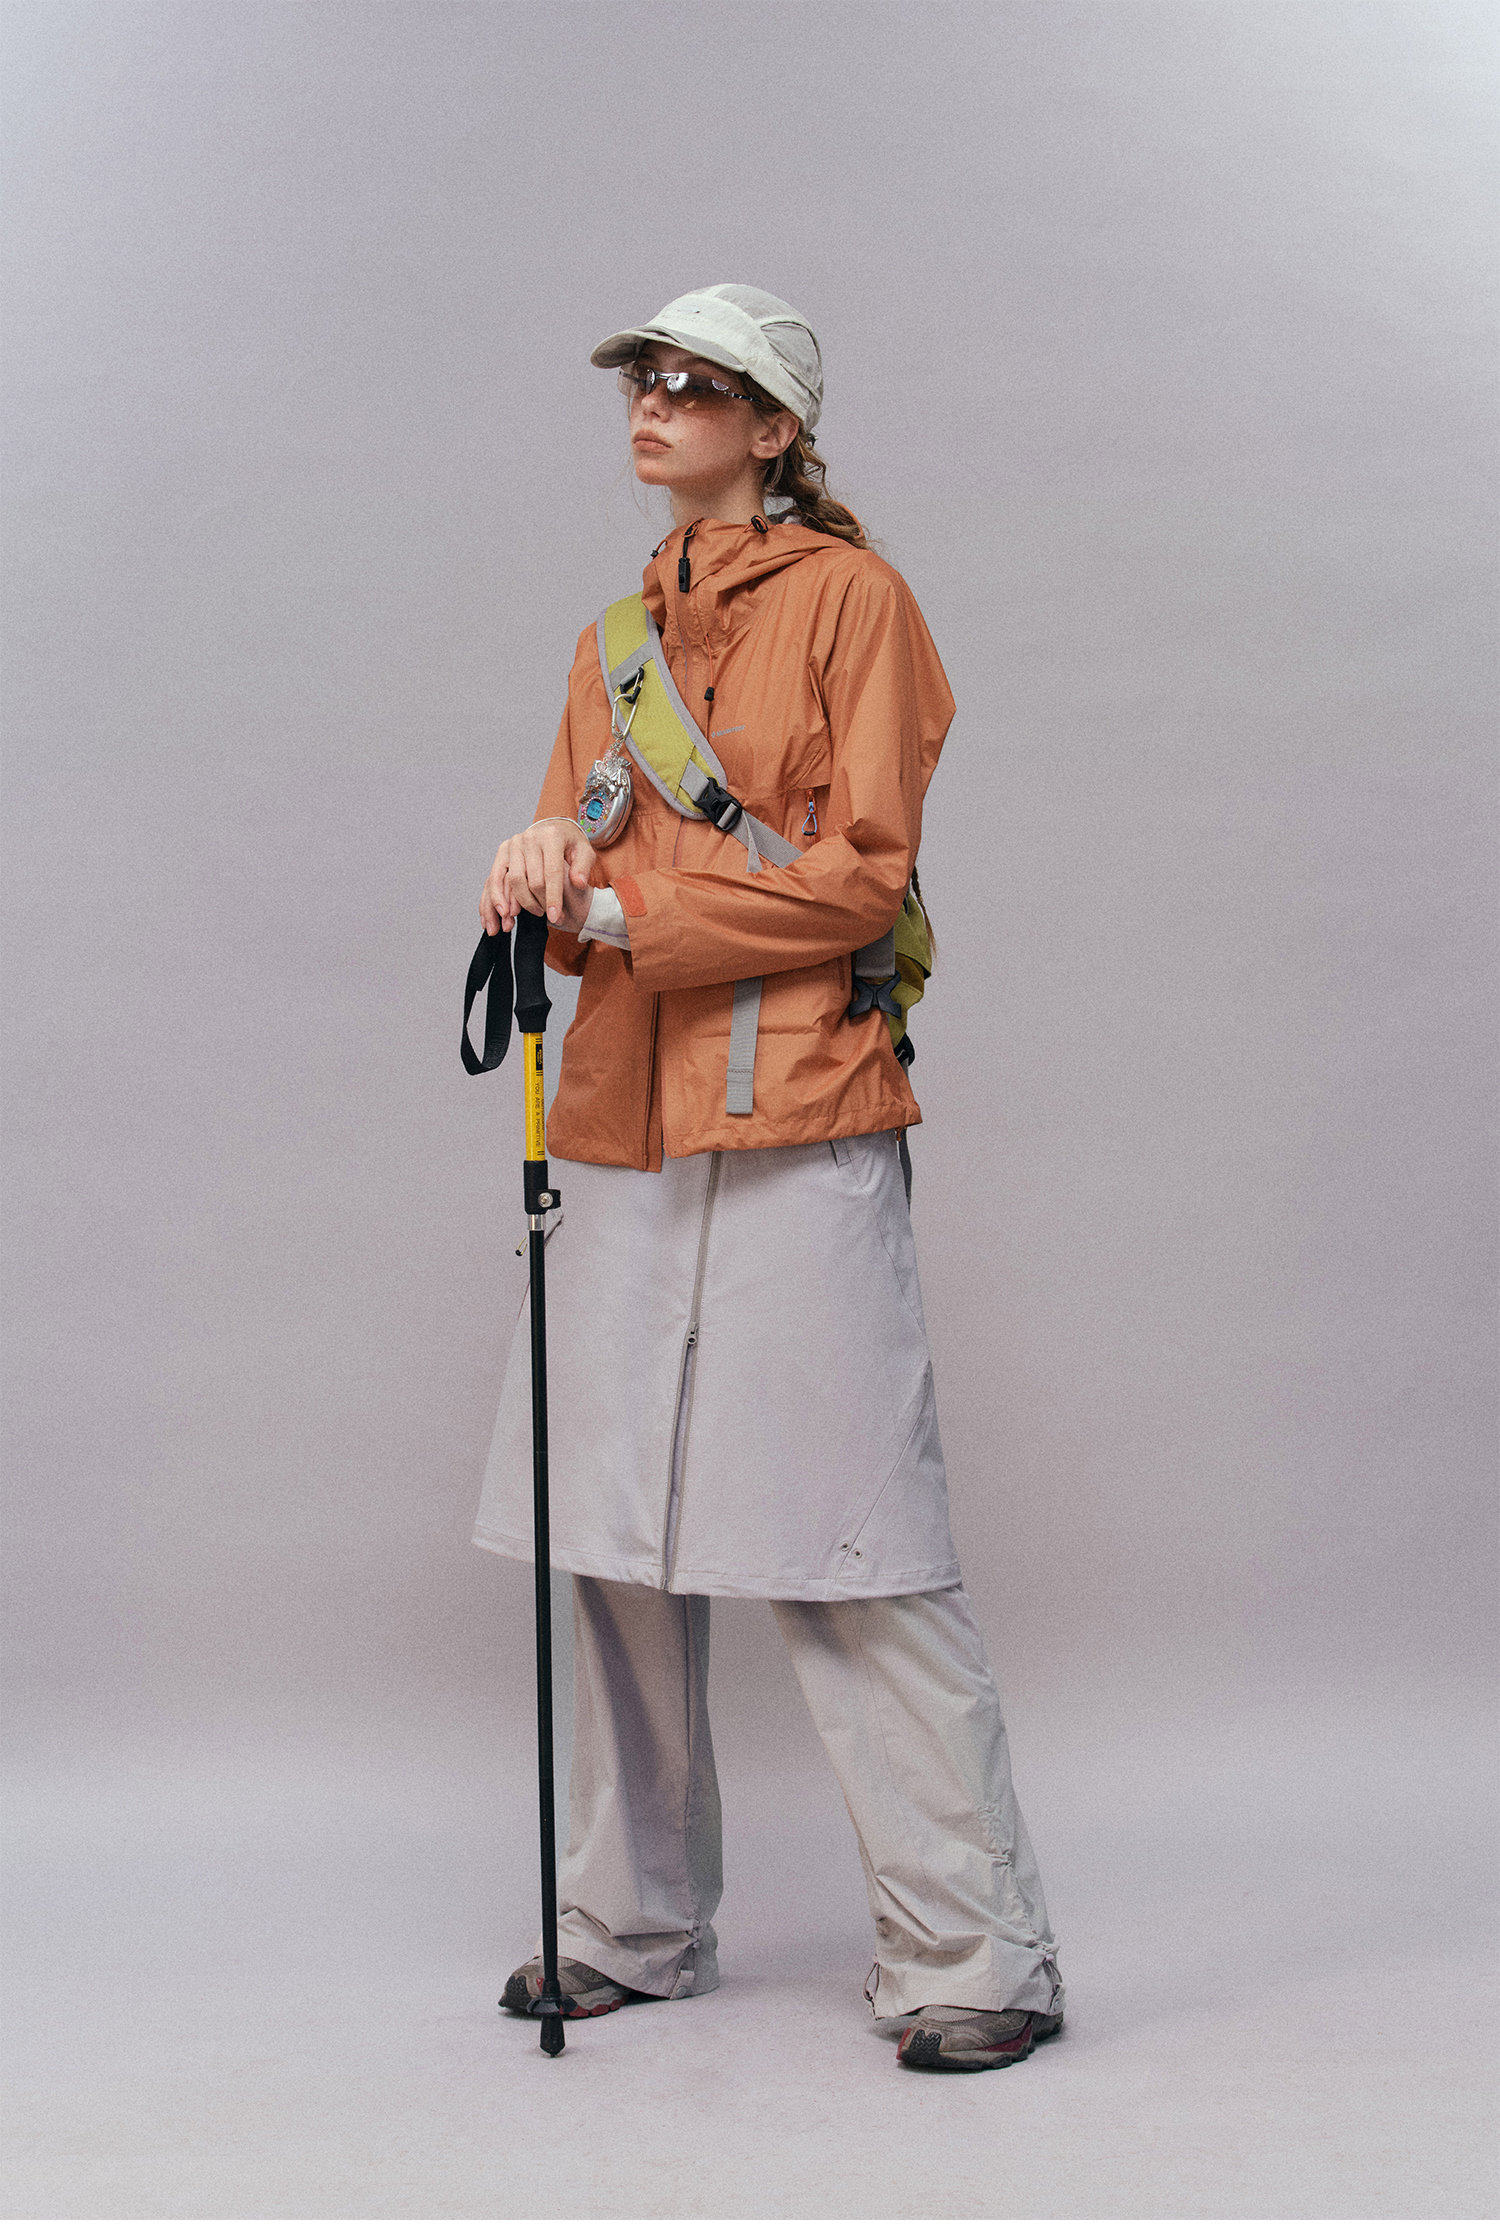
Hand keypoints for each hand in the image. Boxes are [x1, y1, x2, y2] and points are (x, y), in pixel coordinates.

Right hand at [480, 816, 598, 936]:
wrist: (552, 829)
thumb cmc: (570, 844)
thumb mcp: (585, 852)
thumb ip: (583, 867)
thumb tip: (578, 882)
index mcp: (551, 837)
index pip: (551, 872)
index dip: (553, 897)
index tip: (555, 917)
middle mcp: (530, 837)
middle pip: (531, 879)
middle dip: (539, 903)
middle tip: (550, 919)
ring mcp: (514, 844)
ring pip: (512, 880)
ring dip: (517, 904)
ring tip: (524, 920)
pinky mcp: (502, 851)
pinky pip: (495, 877)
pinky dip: (496, 897)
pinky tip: (501, 914)